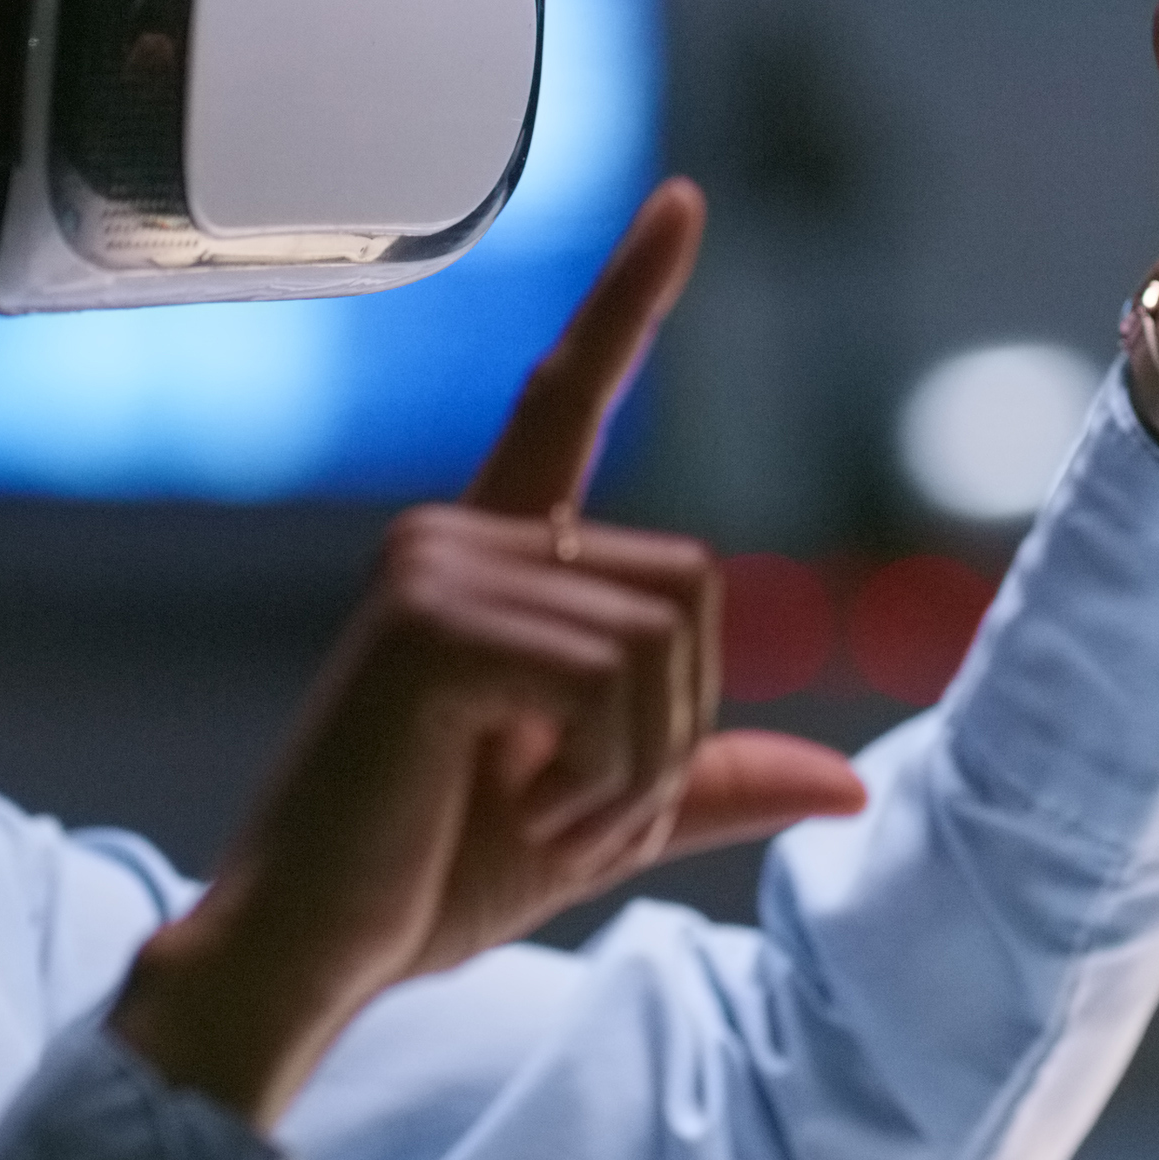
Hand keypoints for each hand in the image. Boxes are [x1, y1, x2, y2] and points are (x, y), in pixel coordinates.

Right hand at [110, 181, 870, 1128]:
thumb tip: (851, 784)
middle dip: (676, 728)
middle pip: (693, 587)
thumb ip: (703, 783)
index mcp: (489, 564)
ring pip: (664, 642)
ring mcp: (437, 573)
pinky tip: (527, 817)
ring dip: (641, 768)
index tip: (682, 203)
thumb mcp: (599, 825)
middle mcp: (454, 537)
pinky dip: (608, 779)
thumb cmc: (422, 882)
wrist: (307, 956)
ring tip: (546, 822)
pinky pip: (612, 684)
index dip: (629, 300)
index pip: (565, 401)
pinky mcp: (433, 630)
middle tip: (581, 814)